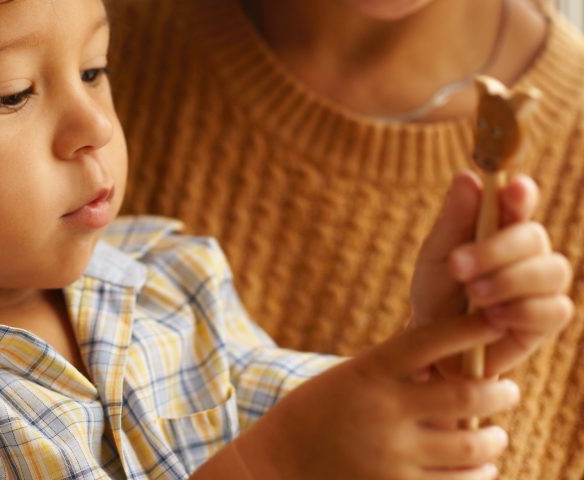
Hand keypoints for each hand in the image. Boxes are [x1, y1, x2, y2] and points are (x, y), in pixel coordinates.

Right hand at [231, 315, 518, 479]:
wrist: (278, 464)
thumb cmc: (315, 414)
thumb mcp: (347, 378)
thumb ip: (391, 370)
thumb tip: (444, 356)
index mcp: (368, 372)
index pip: (429, 340)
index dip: (468, 328)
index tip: (496, 321)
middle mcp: (384, 410)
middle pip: (465, 395)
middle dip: (498, 392)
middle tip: (508, 390)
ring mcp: (393, 454)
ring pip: (471, 446)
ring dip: (493, 439)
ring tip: (496, 435)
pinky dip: (478, 474)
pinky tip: (481, 468)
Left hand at [410, 172, 572, 376]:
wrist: (436, 344)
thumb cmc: (436, 291)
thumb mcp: (436, 254)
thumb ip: (454, 219)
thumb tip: (467, 177)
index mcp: (498, 226)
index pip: (519, 200)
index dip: (521, 193)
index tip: (513, 188)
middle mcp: (526, 251)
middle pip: (534, 236)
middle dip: (496, 250)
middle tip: (458, 267)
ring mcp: (542, 285)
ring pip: (552, 270)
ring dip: (509, 282)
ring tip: (474, 295)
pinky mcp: (548, 319)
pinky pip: (556, 309)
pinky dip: (523, 312)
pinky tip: (494, 319)